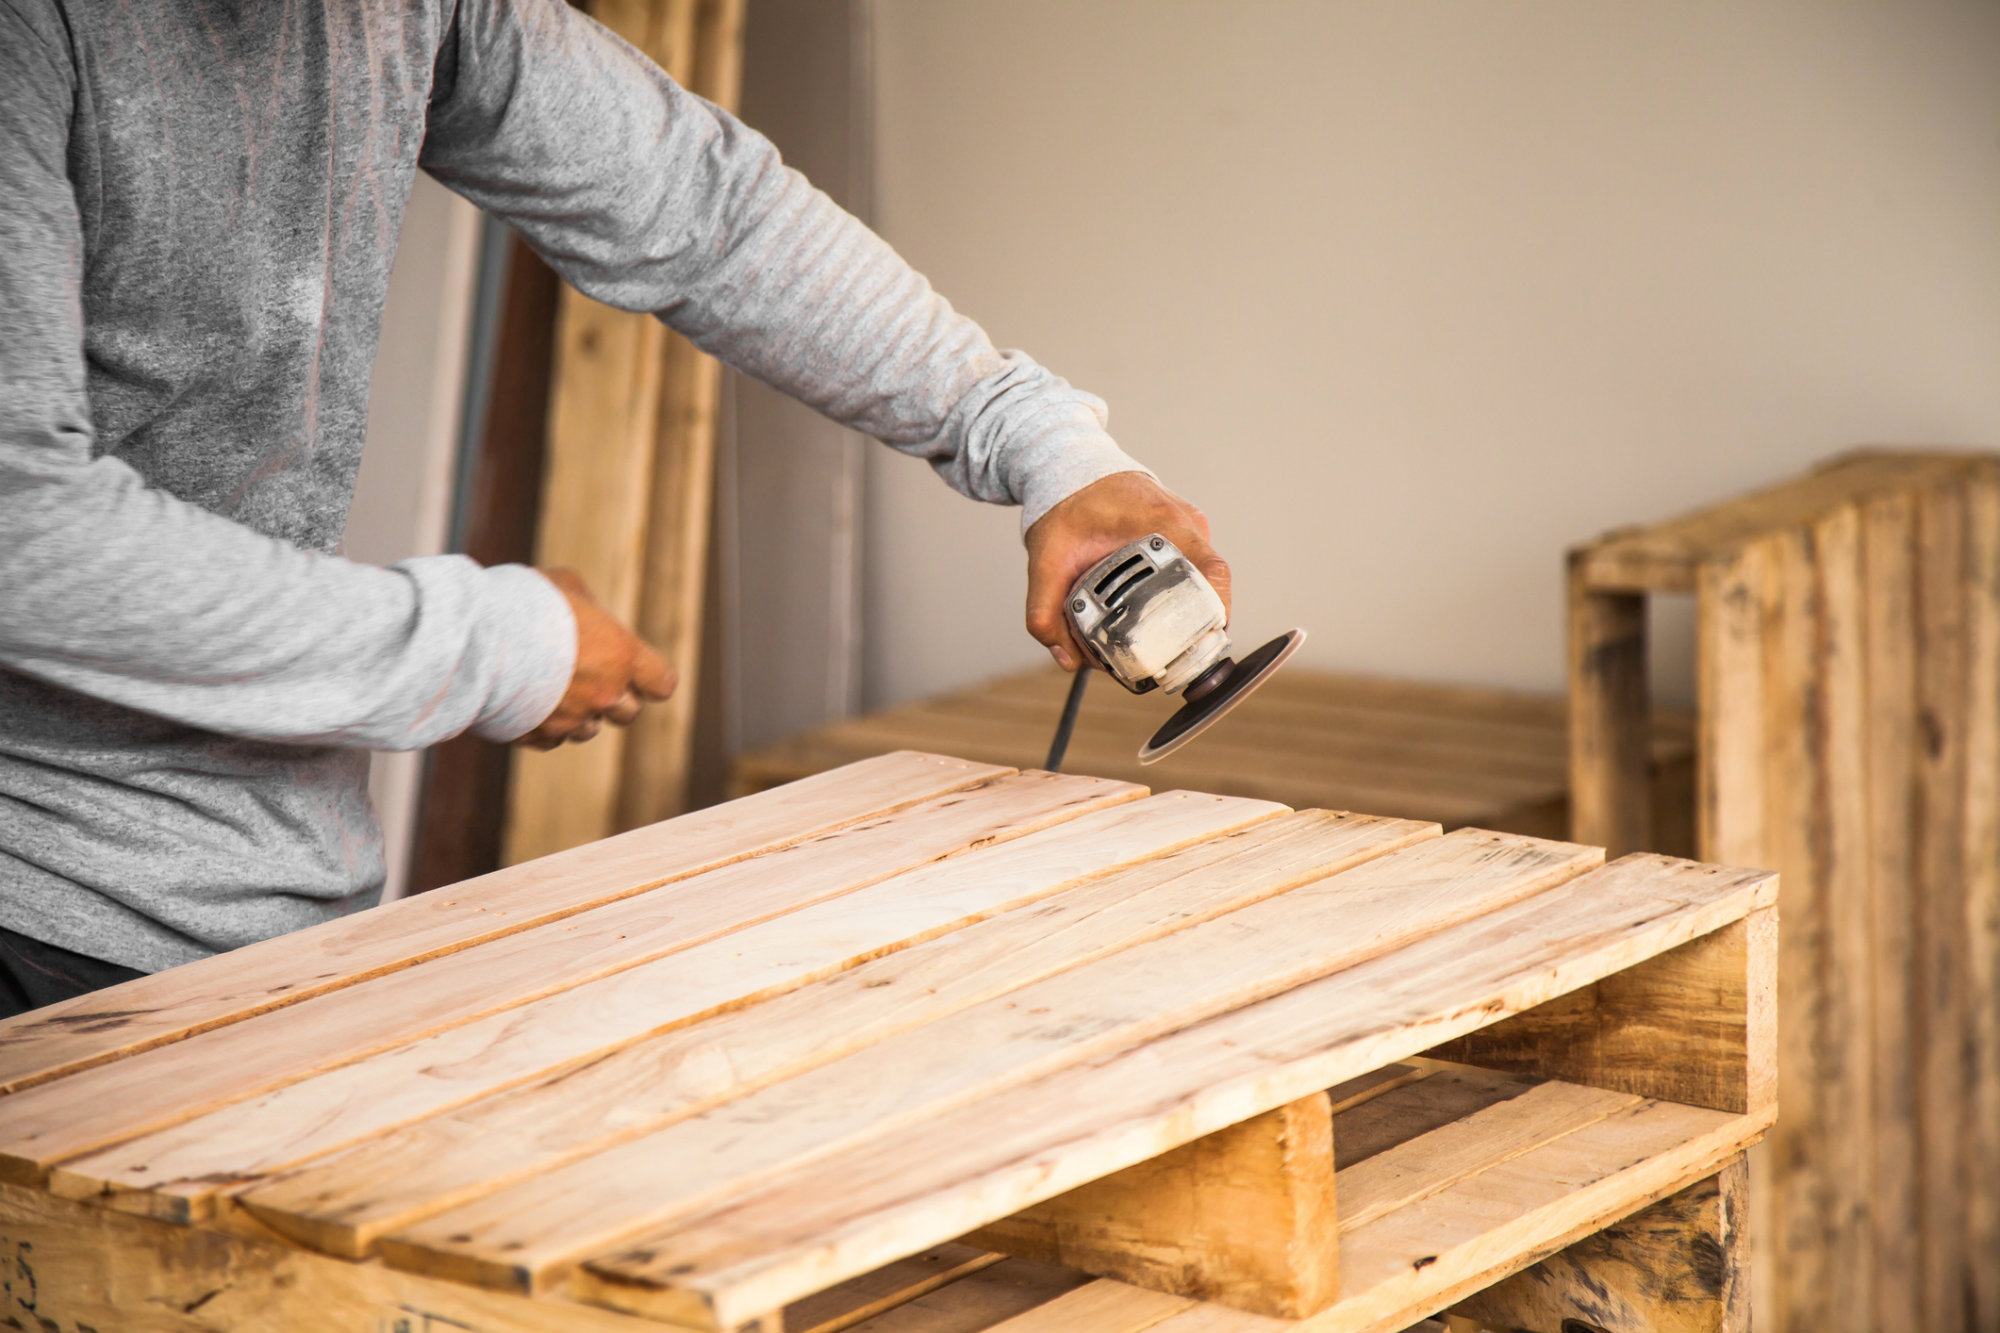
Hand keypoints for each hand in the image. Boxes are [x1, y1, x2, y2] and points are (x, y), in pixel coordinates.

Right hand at [516, 569, 676, 748]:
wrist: (476, 639)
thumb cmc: (524, 603)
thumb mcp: (565, 586)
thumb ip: (587, 606)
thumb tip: (586, 612)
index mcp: (622, 656)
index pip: (661, 683)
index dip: (650, 679)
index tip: (636, 670)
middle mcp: (604, 694)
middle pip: (628, 712)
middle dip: (613, 697)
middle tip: (586, 674)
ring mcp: (571, 720)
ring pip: (588, 729)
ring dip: (577, 713)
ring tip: (549, 686)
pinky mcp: (537, 736)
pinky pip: (552, 739)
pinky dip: (544, 725)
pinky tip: (526, 701)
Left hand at [1024, 471, 1231, 669]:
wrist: (1071, 467)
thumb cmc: (1066, 503)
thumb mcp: (1046, 559)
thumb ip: (1045, 612)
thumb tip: (1067, 659)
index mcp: (1163, 522)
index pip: (1210, 569)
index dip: (1218, 609)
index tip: (1205, 640)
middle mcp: (1183, 523)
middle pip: (1205, 584)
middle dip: (1189, 624)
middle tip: (1163, 653)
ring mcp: (1186, 526)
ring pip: (1197, 579)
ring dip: (1181, 609)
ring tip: (1150, 636)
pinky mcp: (1181, 533)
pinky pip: (1189, 568)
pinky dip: (1174, 593)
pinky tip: (1150, 611)